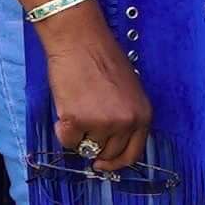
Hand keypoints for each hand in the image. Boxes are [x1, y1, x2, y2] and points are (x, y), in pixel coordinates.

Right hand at [39, 9, 155, 176]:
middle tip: (83, 132)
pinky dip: (62, 129)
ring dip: (77, 134)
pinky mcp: (78, 121)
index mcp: (143, 114)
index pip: (133, 153)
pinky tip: (65, 107)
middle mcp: (126, 122)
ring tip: (75, 107)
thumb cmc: (100, 58)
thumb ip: (124, 117)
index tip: (103, 165)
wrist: (78, 40)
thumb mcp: (127, 91)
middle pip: (108, 153)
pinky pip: (67, 140)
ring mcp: (103, 123)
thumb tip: (109, 143)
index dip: (116, 163)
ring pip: (86, 147)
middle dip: (94, 148)